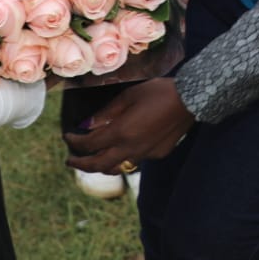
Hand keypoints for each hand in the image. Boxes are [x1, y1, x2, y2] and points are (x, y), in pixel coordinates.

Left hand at [62, 77, 194, 172]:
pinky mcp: (158, 154)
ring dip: (101, 166)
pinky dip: (123, 156)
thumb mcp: (129, 96)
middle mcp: (131, 148)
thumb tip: (88, 125)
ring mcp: (145, 154)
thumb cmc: (158, 92)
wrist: (190, 100)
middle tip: (70, 161)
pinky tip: (123, 147)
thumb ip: (107, 113)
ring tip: (93, 161)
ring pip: (117, 167)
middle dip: (81, 164)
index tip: (68, 137)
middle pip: (99, 164)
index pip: (90, 144)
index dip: (75, 142)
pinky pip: (135, 160)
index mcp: (121, 132)